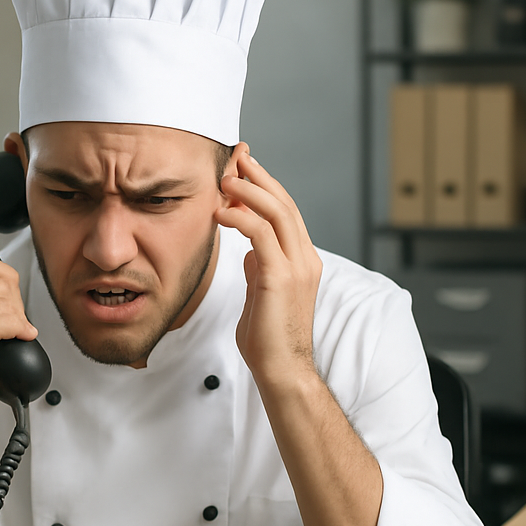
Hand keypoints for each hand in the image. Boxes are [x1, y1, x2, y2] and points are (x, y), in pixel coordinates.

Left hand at [214, 150, 322, 391]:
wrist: (282, 370)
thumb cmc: (268, 338)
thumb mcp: (262, 293)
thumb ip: (260, 268)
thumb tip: (249, 250)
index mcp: (303, 260)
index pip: (285, 211)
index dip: (265, 185)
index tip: (243, 166)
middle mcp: (305, 258)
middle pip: (284, 202)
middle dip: (258, 175)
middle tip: (236, 155)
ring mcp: (297, 266)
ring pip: (277, 211)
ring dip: (248, 189)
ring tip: (224, 177)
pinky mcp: (280, 277)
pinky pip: (260, 234)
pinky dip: (240, 216)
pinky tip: (220, 211)